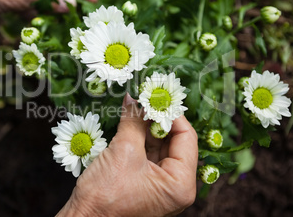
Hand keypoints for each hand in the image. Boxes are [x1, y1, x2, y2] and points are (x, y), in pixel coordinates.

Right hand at [58, 94, 197, 215]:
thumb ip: (133, 120)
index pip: (187, 137)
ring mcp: (160, 186)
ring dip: (147, 126)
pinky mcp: (146, 183)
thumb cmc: (105, 195)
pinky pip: (148, 155)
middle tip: (145, 99)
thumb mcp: (123, 150)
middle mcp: (175, 186)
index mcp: (180, 183)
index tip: (157, 97)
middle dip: (158, 119)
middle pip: (174, 141)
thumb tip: (134, 98)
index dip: (171, 114)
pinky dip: (140, 138)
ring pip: (160, 146)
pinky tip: (131, 122)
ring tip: (136, 107)